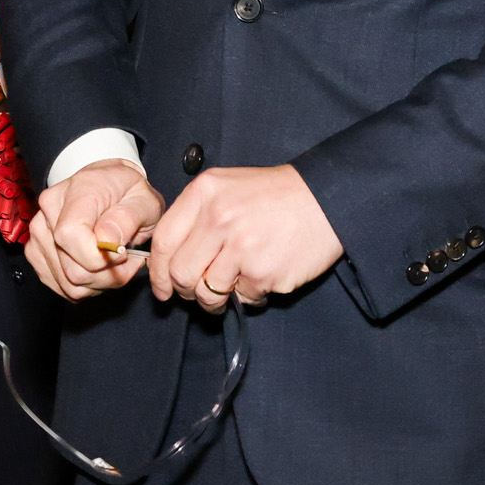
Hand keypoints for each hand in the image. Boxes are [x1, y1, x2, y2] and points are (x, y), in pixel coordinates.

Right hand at [26, 159, 166, 300]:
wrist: (110, 185)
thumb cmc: (130, 194)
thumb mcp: (145, 200)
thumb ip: (128, 218)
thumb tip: (107, 241)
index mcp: (78, 189)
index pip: (70, 235)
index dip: (99, 257)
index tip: (123, 253)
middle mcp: (50, 208)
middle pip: (72, 268)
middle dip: (108, 274)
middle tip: (127, 258)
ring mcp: (39, 231)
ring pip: (68, 283)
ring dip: (100, 282)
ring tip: (114, 261)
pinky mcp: (36, 251)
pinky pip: (63, 287)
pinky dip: (86, 285)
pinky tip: (98, 266)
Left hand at [147, 165, 342, 311]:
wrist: (326, 199)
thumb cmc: (276, 195)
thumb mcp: (228, 186)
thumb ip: (196, 214)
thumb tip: (169, 258)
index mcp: (205, 192)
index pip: (163, 241)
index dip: (158, 271)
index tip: (163, 287)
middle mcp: (219, 218)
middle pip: (180, 273)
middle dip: (185, 290)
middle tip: (198, 291)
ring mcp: (242, 248)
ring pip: (207, 293)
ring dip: (216, 298)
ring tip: (232, 286)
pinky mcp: (264, 273)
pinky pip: (243, 299)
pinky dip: (250, 294)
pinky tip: (263, 274)